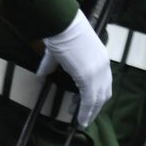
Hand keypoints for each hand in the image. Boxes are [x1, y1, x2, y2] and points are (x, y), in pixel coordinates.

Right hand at [38, 12, 111, 127]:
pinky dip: (86, 112)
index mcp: (99, 58)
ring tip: (81, 121)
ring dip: (90, 112)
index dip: (95, 94)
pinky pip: (90, 100)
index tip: (85, 103)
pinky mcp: (90, 78)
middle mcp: (103, 66)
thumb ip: (51, 66)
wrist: (63, 25)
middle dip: (94, 106)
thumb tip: (41, 75)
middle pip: (104, 92)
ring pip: (98, 99)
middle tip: (83, 115)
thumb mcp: (57, 53)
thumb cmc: (60, 33)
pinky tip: (80, 120)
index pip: (102, 81)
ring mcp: (98, 72)